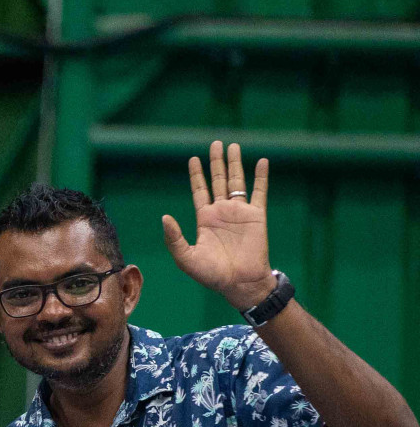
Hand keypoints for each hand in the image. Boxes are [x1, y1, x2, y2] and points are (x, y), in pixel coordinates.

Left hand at [165, 141, 275, 309]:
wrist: (239, 283)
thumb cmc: (212, 274)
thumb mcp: (186, 258)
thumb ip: (174, 238)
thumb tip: (164, 217)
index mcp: (205, 219)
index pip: (200, 191)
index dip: (197, 175)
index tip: (193, 159)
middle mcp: (222, 212)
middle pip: (218, 180)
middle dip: (216, 162)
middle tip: (215, 143)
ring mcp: (240, 212)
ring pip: (237, 182)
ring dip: (235, 164)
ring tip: (233, 146)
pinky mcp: (256, 216)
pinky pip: (260, 192)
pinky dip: (261, 176)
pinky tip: (261, 161)